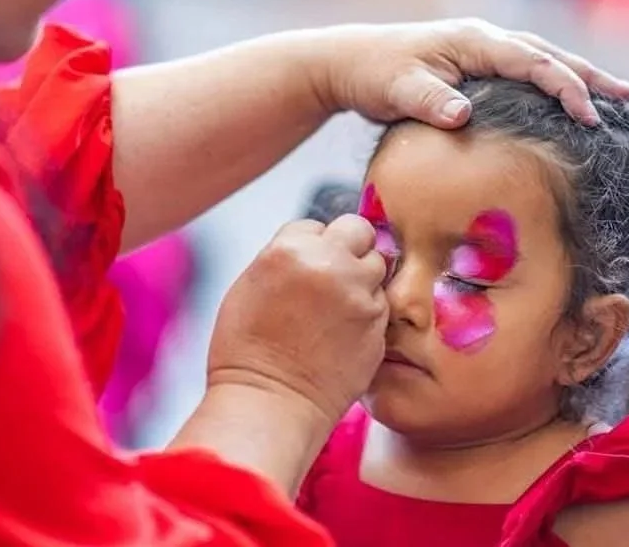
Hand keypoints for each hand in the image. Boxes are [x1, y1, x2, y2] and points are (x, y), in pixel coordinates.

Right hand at [207, 215, 388, 429]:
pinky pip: (381, 300)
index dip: (310, 245)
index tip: (304, 268)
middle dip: (348, 246)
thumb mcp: (250, 286)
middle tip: (334, 273)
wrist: (270, 404)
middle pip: (356, 229)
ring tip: (338, 307)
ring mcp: (359, 293)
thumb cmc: (247, 351)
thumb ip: (285, 257)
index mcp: (289, 250)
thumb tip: (310, 246)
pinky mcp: (378, 322)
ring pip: (375, 263)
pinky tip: (345, 331)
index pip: (314, 225)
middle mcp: (330, 263)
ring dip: (362, 277)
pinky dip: (368, 310)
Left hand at [314, 19, 628, 127]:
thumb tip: (463, 116)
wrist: (351, 62)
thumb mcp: (398, 89)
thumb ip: (430, 101)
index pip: (532, 62)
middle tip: (628, 95)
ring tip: (615, 94)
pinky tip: (564, 99)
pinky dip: (550, 81)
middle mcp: (484, 39)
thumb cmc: (375, 73)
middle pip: (548, 54)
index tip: (590, 116)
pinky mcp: (475, 64)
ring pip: (540, 58)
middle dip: (588, 75)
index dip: (565, 87)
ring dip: (576, 75)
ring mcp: (481, 49)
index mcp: (474, 40)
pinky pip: (524, 70)